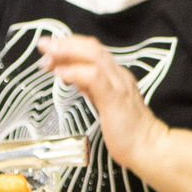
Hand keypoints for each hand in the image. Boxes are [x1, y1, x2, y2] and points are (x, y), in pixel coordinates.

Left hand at [37, 34, 167, 171]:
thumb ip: (93, 89)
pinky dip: (76, 72)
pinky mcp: (115, 98)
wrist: (149, 148)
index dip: (70, 46)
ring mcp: (118, 85)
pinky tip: (61, 74)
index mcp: (116, 76)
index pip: (93, 51)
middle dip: (65, 43)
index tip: (50, 48)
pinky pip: (94, 78)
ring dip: (68, 53)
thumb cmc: (129, 132)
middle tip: (43, 45)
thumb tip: (75, 78)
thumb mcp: (106, 104)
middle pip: (92, 48)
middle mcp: (118, 75)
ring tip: (48, 55)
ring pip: (93, 56)